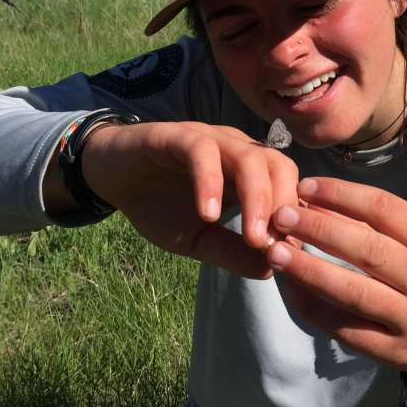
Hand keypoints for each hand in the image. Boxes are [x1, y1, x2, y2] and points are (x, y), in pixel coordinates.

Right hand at [74, 122, 299, 278]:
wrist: (111, 177)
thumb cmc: (158, 204)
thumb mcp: (197, 239)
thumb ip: (231, 251)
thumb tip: (270, 271)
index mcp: (247, 173)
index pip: (289, 186)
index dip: (295, 220)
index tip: (291, 257)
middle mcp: (235, 149)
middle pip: (280, 166)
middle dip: (284, 208)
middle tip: (276, 248)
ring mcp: (209, 139)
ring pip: (249, 157)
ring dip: (257, 198)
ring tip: (252, 238)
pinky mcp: (176, 135)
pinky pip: (202, 151)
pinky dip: (210, 182)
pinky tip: (208, 214)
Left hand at [265, 177, 406, 376]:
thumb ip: (373, 223)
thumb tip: (314, 200)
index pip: (384, 209)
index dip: (341, 195)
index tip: (305, 186)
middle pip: (368, 250)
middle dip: (320, 229)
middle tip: (282, 215)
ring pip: (353, 293)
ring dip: (309, 270)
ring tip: (276, 252)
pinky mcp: (391, 351)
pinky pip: (346, 329)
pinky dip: (314, 309)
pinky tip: (290, 289)